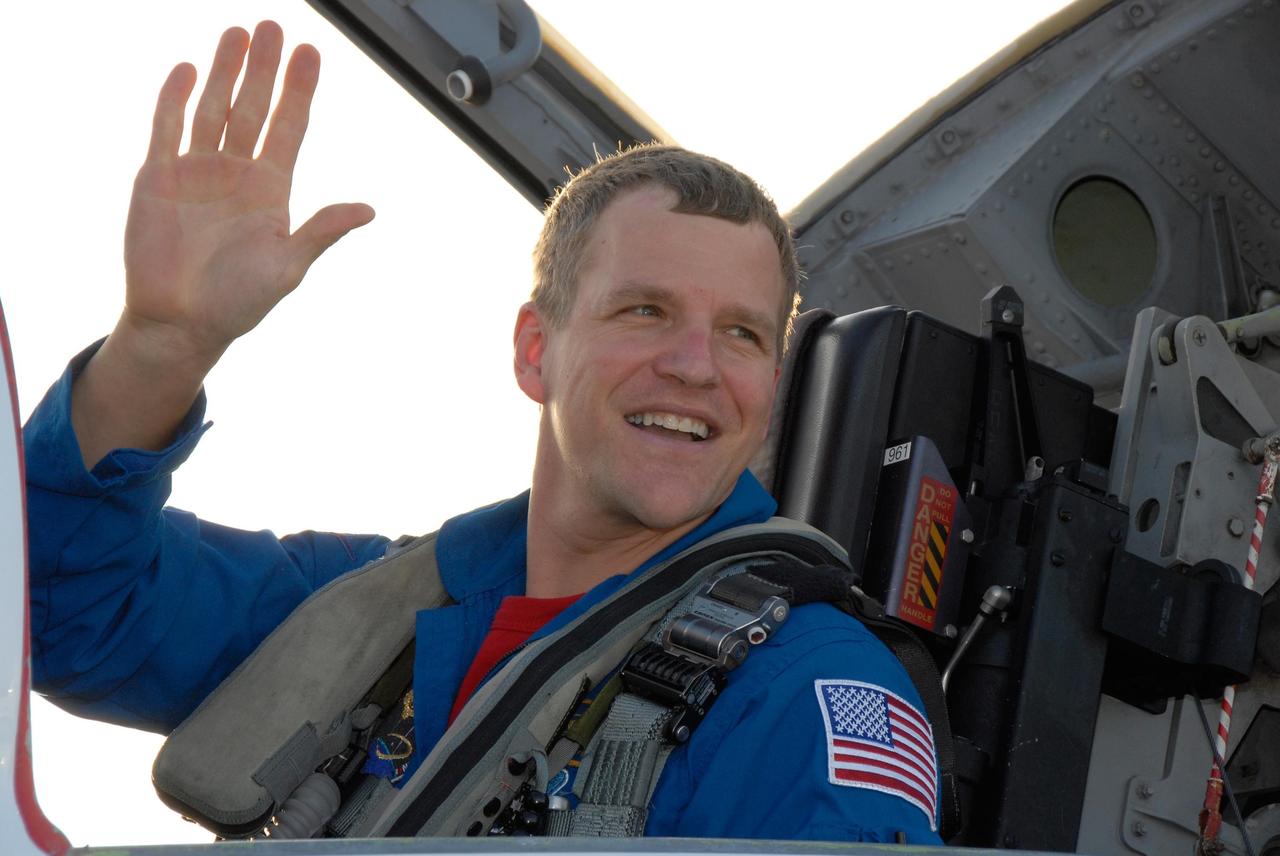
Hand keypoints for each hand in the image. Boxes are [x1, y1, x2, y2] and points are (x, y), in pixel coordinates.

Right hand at [122, 20, 373, 364]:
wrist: (181, 323)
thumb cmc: (238, 302)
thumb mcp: (288, 267)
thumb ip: (322, 231)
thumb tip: (368, 209)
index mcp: (271, 189)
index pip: (289, 127)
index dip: (299, 91)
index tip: (311, 54)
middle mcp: (236, 172)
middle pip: (253, 108)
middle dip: (264, 69)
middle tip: (274, 27)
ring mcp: (196, 171)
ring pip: (213, 109)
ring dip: (225, 72)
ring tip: (238, 34)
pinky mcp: (157, 178)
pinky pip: (167, 128)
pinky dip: (176, 99)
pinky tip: (189, 69)